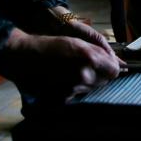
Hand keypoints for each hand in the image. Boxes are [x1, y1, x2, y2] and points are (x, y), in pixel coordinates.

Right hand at [0, 28, 124, 97]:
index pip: (114, 70)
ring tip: (73, 71)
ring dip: (88, 81)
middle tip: (87, 66)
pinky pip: (79, 94)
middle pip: (105, 81)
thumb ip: (99, 52)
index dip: (112, 67)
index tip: (107, 64)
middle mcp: (84, 75)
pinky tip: (65, 80)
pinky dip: (76, 89)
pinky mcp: (64, 97)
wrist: (25, 57)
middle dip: (100, 73)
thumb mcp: (78, 42)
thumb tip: (115, 62)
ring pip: (93, 88)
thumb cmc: (51, 45)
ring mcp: (74, 88)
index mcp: (89, 58)